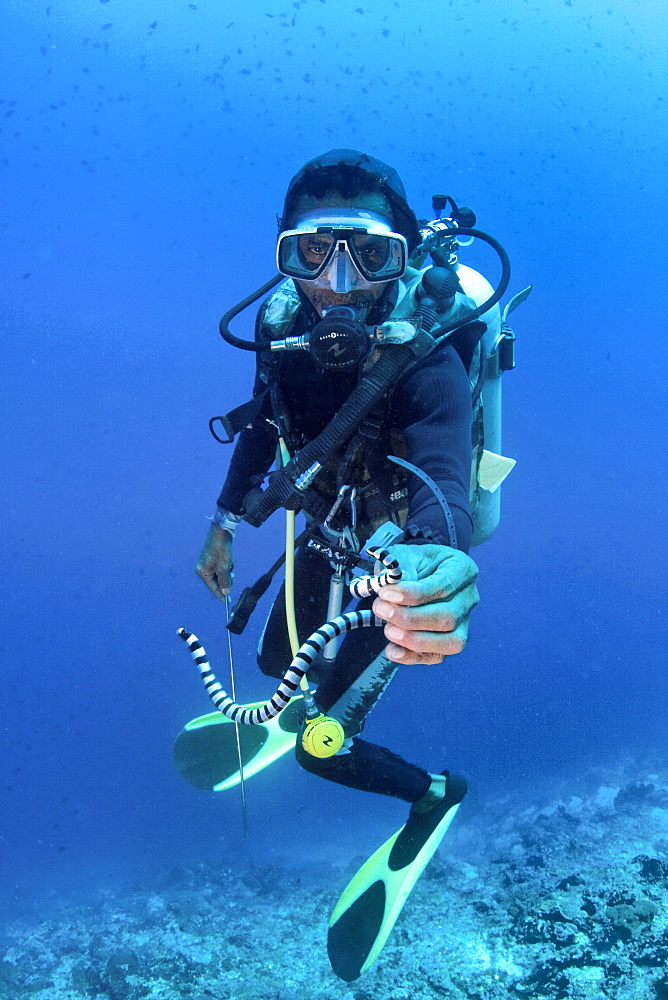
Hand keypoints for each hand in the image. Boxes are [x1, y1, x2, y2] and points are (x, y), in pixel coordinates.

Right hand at [196, 524, 233, 600]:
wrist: (221, 532)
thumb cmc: (221, 549)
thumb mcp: (224, 567)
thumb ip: (224, 581)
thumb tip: (225, 593)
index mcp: (202, 572)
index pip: (212, 588)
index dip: (221, 594)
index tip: (228, 601)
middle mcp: (202, 569)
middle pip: (216, 582)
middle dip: (226, 579)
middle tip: (231, 575)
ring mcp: (206, 564)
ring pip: (220, 575)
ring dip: (227, 572)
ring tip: (229, 563)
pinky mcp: (211, 560)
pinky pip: (221, 569)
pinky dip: (226, 566)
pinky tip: (228, 560)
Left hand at [372, 544, 478, 663]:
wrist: (417, 571)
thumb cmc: (413, 562)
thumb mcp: (405, 553)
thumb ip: (402, 568)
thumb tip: (395, 588)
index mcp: (462, 569)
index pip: (444, 586)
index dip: (415, 594)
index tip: (387, 593)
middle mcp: (469, 597)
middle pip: (449, 617)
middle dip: (411, 618)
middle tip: (381, 609)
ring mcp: (463, 622)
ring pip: (451, 641)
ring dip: (416, 640)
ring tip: (388, 630)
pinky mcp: (450, 641)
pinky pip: (438, 656)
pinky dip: (414, 657)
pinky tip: (392, 650)